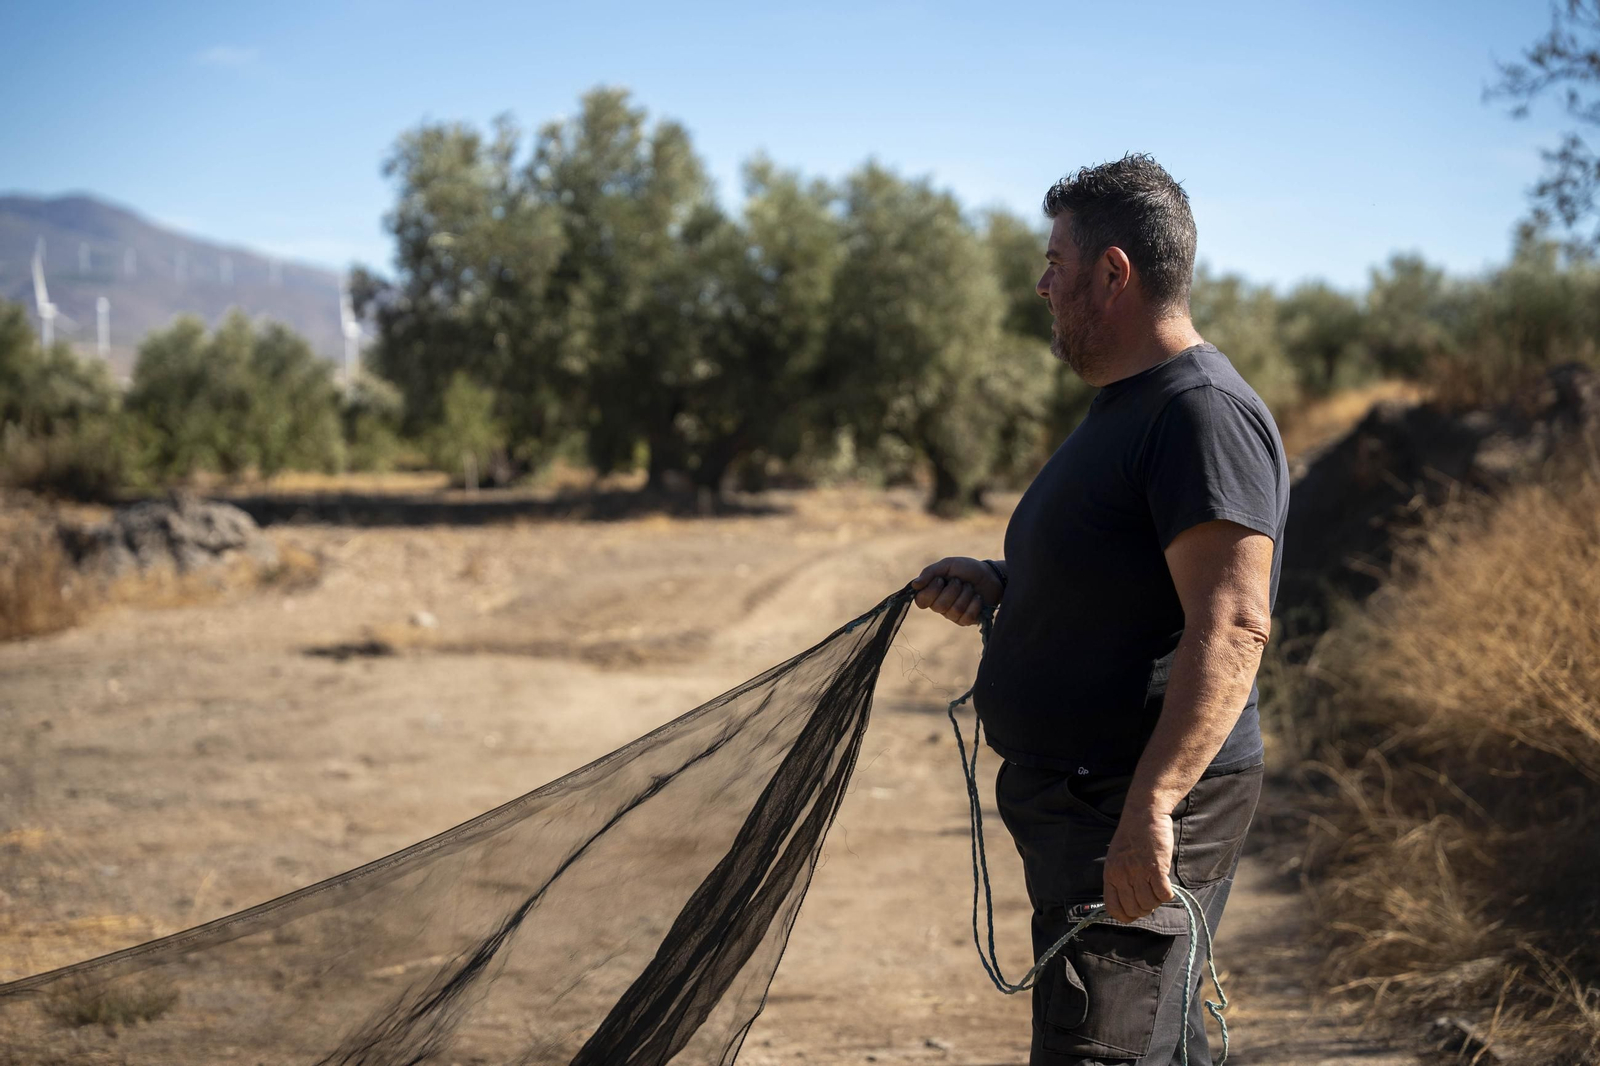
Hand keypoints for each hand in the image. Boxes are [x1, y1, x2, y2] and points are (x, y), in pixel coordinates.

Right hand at [910, 557, 1001, 625]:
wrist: (991, 575)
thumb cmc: (967, 569)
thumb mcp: (948, 564)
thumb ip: (930, 572)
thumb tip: (914, 585)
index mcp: (932, 592)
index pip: (921, 601)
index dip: (931, 591)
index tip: (941, 580)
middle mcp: (940, 606)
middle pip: (938, 606)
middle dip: (953, 590)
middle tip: (960, 581)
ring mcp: (953, 615)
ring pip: (954, 611)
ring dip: (965, 595)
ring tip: (970, 588)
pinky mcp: (966, 621)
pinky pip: (967, 617)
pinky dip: (974, 604)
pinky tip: (978, 597)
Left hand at [1102, 805, 1175, 922]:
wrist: (1143, 814)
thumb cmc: (1132, 837)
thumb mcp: (1116, 859)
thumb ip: (1120, 879)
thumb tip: (1129, 903)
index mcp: (1110, 875)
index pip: (1113, 909)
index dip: (1126, 916)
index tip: (1136, 912)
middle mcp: (1122, 876)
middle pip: (1134, 909)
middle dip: (1145, 908)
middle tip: (1150, 896)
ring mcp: (1138, 872)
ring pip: (1149, 904)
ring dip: (1156, 900)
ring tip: (1158, 887)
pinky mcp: (1156, 868)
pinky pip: (1163, 894)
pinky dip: (1167, 894)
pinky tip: (1166, 884)